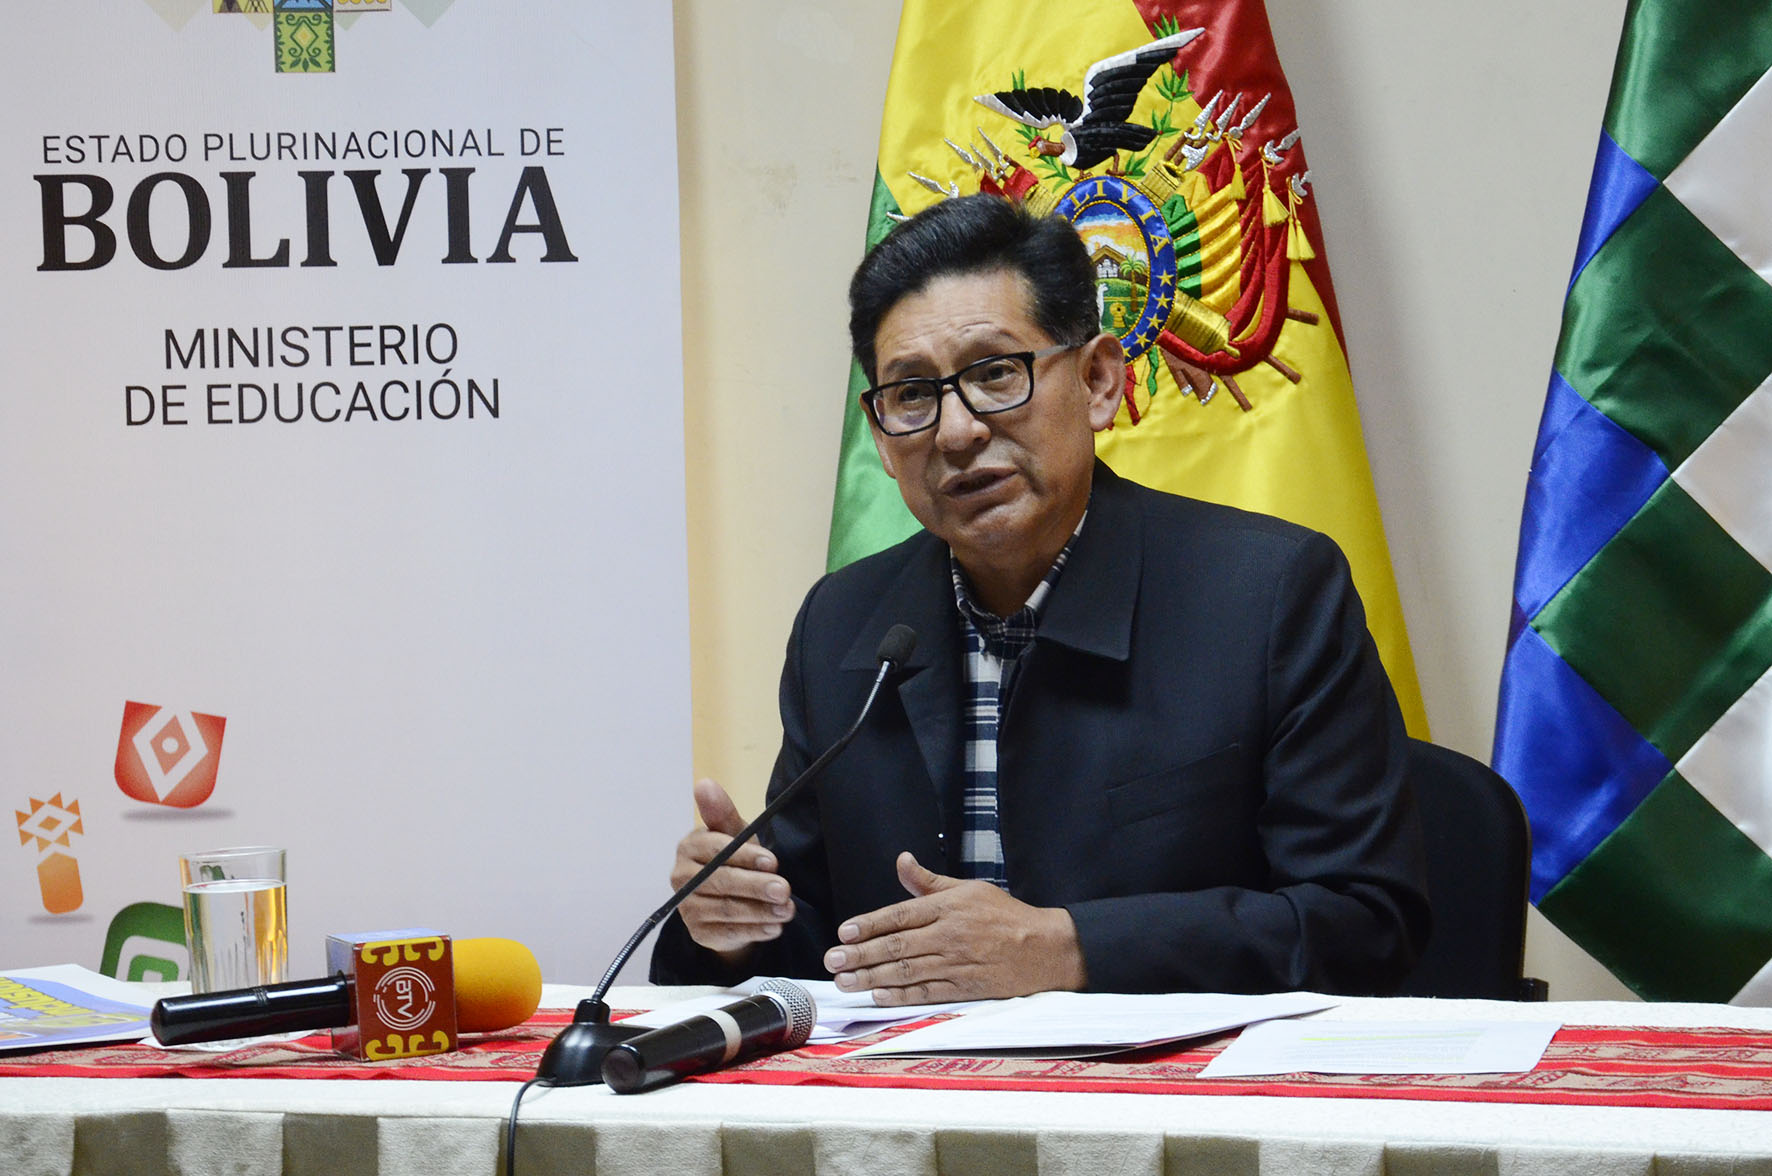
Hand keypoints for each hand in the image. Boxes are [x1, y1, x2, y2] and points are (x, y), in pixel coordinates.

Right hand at [672, 778, 794, 956]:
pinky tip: (774, 928)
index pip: (716, 851)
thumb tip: (704, 784)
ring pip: (727, 910)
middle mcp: (681, 877)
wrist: (726, 898)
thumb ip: (722, 811)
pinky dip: (754, 931)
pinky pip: (728, 933)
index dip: (745, 857)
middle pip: (721, 882)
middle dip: (756, 887)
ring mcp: (687, 908)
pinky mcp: (698, 932)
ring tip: (787, 910)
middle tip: (785, 890)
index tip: (772, 861)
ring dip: (761, 911)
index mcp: (689, 847)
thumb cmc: (732, 858)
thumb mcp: (734, 833)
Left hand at [821, 852, 1085, 1003]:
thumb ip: (929, 881)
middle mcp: (949, 934)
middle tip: (833, 961)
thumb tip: (902, 861)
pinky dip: (901, 996)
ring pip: (907, 971)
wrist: (1045, 947)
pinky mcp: (966, 988)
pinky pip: (927, 993)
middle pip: (896, 945)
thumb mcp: (968, 888)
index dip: (868, 924)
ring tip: (846, 982)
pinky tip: (879, 997)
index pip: (899, 915)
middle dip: (860, 955)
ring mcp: (957, 963)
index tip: (843, 933)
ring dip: (872, 978)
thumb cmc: (1005, 915)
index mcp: (948, 906)